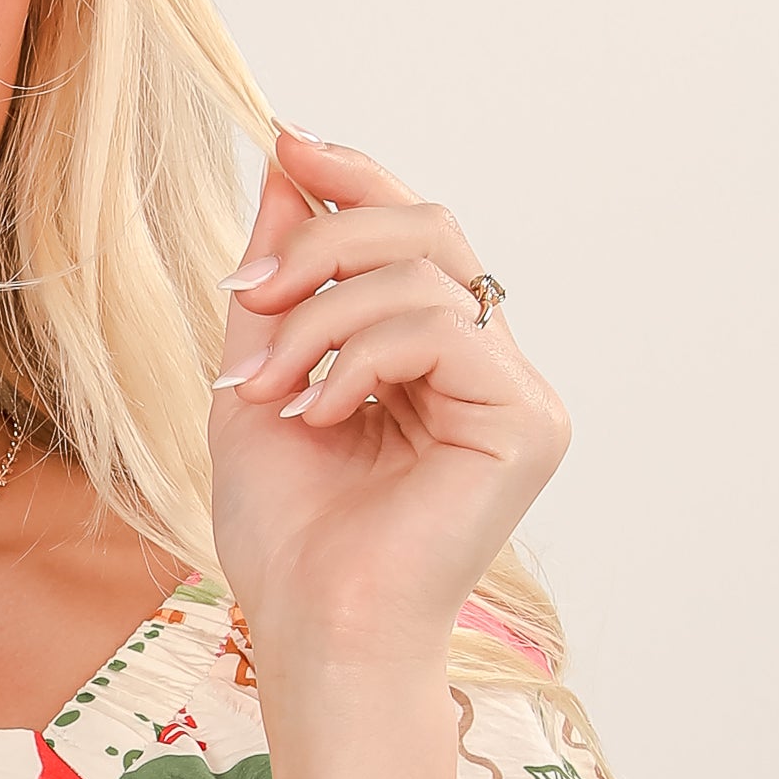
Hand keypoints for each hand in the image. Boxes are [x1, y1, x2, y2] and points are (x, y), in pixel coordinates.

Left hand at [205, 125, 570, 678]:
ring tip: (266, 389)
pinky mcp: (528, 420)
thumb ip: (279, 283)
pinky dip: (359, 359)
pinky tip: (321, 415)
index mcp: (433, 360)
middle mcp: (487, 367)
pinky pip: (439, 330)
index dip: (354, 179)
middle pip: (427, 228)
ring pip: (423, 274)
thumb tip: (284, 166)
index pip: (412, 235)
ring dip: (318, 320)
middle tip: (250, 292)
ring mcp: (516, 393)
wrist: (312, 631)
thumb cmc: (288, 538)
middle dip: (324, 240)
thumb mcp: (258, 381)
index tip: (285, 146)